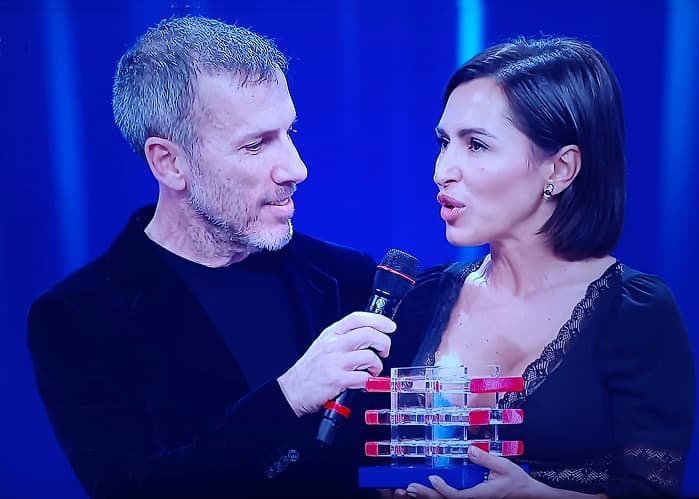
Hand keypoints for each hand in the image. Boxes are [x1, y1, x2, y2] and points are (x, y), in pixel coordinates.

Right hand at [277, 311, 395, 415]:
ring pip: (369, 356)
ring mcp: (335, 362)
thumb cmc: (309, 369)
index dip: (378, 320)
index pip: (357, 318)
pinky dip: (369, 381)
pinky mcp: (337, 380)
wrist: (293, 390)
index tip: (389, 326)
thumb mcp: (323, 344)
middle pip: (368, 334)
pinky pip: (364, 378)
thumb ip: (343, 337)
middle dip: (384, 342)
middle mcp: (333, 345)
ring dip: (377, 366)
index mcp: (331, 334)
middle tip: (384, 351)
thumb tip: (369, 333)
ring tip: (372, 371)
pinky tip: (364, 383)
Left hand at [406, 446, 539, 498]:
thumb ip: (486, 459)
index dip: (442, 489)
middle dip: (427, 496)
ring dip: (428, 497)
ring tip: (410, 492)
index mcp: (481, 495)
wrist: (529, 495)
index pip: (457, 496)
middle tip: (409, 488)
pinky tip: (426, 491)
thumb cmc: (517, 483)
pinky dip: (437, 496)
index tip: (432, 479)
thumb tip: (470, 450)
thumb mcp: (504, 467)